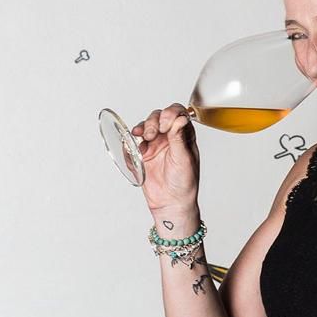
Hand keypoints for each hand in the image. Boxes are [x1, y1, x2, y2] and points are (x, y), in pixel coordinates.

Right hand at [129, 103, 199, 218]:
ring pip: (146, 126)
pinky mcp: (143, 154)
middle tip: (153, 133)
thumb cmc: (184, 182)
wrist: (171, 203)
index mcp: (184, 134)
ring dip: (143, 127)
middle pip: (159, 116)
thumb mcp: (184, 159)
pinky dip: (132, 142)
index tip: (166, 124)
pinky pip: (134, 142)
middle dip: (154, 120)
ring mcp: (155, 144)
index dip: (170, 113)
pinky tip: (136, 148)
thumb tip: (180, 118)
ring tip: (144, 137)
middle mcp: (170, 136)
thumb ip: (179, 138)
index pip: (177, 113)